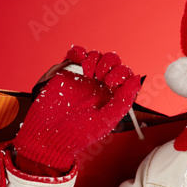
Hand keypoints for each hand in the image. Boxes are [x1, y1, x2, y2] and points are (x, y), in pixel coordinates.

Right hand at [14, 46, 141, 172]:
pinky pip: (75, 54)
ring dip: (94, 59)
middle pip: (112, 61)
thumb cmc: (78, 133)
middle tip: (100, 77)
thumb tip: (137, 79)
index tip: (111, 82)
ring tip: (88, 73)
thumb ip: (124, 100)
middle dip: (109, 63)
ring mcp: (83, 77)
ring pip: (95, 55)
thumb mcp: (107, 119)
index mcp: (113, 95)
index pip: (125, 74)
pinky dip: (78, 51)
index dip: (121, 73)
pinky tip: (78, 59)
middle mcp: (100, 84)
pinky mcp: (67, 72)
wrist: (50, 134)